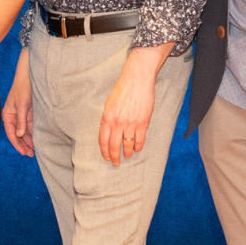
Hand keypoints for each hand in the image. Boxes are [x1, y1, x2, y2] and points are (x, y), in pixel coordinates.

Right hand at [2, 48, 34, 156]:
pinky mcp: (29, 113)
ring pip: (24, 131)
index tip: (23, 152)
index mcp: (8, 114)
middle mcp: (14, 116)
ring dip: (28, 140)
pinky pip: (30, 126)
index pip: (12, 133)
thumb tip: (19, 135)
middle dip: (23, 145)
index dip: (17, 144)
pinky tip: (37, 140)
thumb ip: (21, 120)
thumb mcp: (22, 105)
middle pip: (17, 134)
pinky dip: (33, 133)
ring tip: (34, 150)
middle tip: (30, 155)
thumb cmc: (23, 88)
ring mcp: (22, 115)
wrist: (30, 76)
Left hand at [97, 42, 172, 165]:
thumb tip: (108, 132)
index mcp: (106, 118)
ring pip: (127, 145)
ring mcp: (130, 124)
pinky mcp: (142, 123)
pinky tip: (136, 148)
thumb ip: (108, 119)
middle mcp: (117, 123)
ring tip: (127, 156)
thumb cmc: (122, 90)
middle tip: (116, 163)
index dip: (104, 151)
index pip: (103, 140)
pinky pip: (139, 140)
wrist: (137, 81)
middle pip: (114, 145)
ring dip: (127, 153)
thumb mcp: (109, 104)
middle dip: (114, 156)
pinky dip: (137, 146)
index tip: (106, 157)